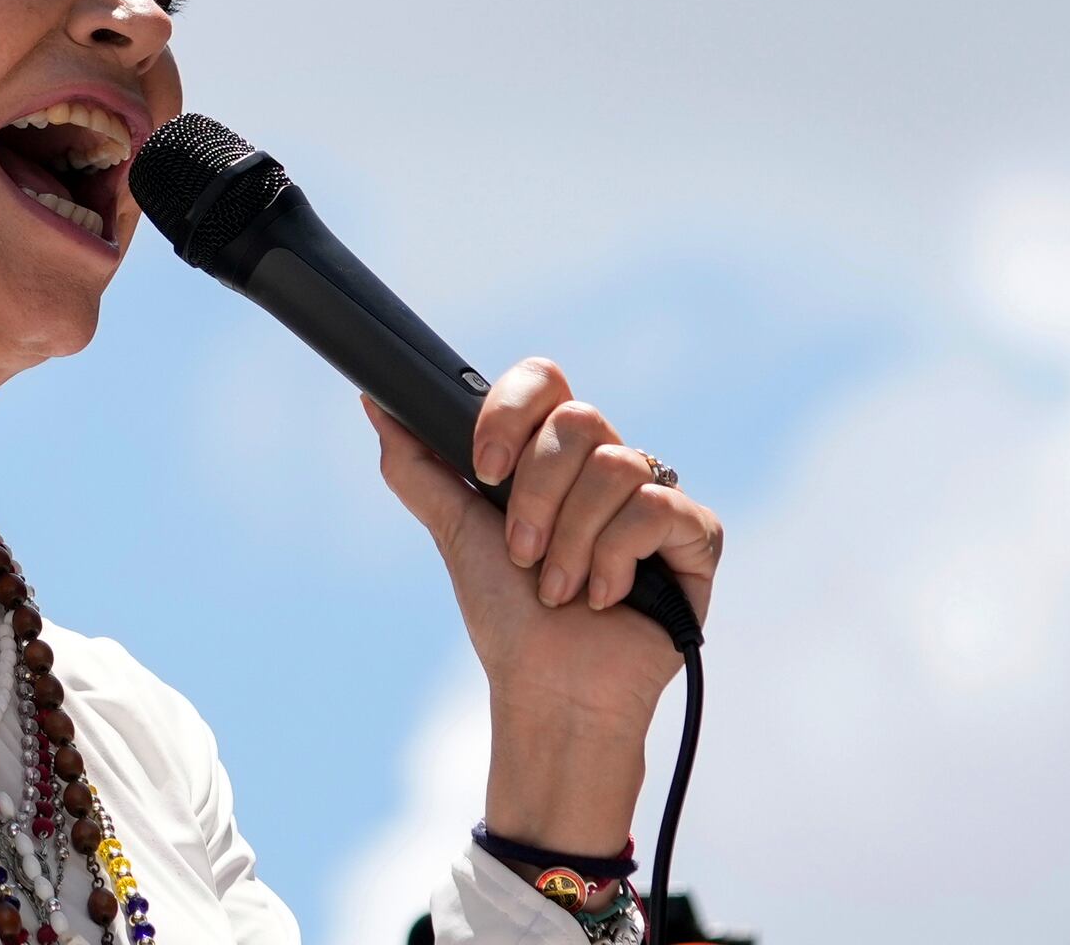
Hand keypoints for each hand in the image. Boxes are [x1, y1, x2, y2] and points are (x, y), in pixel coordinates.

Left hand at [367, 361, 723, 853]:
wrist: (550, 688)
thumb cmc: (507, 615)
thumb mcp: (453, 530)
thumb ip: (416, 466)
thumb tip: (375, 403)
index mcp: (552, 456)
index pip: (543, 382)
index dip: (510, 414)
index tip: (483, 470)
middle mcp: (606, 466)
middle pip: (578, 419)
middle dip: (536, 495)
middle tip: (522, 552)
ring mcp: (654, 499)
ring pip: (615, 466)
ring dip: (572, 539)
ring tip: (559, 587)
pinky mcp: (695, 537)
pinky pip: (657, 508)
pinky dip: (615, 558)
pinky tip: (606, 597)